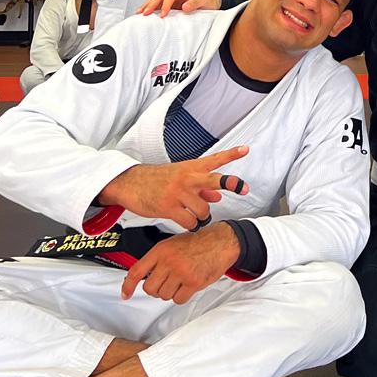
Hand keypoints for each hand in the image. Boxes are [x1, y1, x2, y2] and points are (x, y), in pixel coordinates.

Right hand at [99, 146, 249, 229]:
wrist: (131, 183)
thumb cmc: (157, 180)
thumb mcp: (180, 178)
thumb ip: (202, 187)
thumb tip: (218, 195)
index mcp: (191, 167)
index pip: (215, 159)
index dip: (231, 154)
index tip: (245, 149)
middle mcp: (187, 177)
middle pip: (214, 179)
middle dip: (231, 183)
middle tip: (243, 188)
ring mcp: (178, 192)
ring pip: (203, 209)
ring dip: (202, 217)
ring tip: (194, 215)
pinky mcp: (168, 207)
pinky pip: (189, 222)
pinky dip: (191, 226)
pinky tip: (188, 223)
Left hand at [121, 222, 239, 302]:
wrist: (220, 241)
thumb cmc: (197, 243)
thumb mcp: (171, 244)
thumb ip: (157, 259)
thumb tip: (143, 276)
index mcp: (160, 250)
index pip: (136, 271)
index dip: (127, 286)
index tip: (125, 294)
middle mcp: (168, 261)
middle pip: (149, 288)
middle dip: (156, 289)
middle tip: (165, 282)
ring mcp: (180, 272)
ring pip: (164, 295)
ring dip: (170, 292)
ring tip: (179, 281)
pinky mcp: (193, 282)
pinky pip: (178, 299)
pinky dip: (181, 296)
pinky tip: (187, 286)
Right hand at [137, 0, 219, 16]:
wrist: (212, 4)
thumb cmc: (208, 1)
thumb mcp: (205, 0)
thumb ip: (195, 3)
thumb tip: (185, 7)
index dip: (165, 5)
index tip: (163, 15)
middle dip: (151, 4)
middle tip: (144, 13)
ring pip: (157, 0)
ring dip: (148, 6)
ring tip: (139, 13)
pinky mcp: (171, 6)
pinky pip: (159, 6)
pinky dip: (152, 10)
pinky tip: (145, 14)